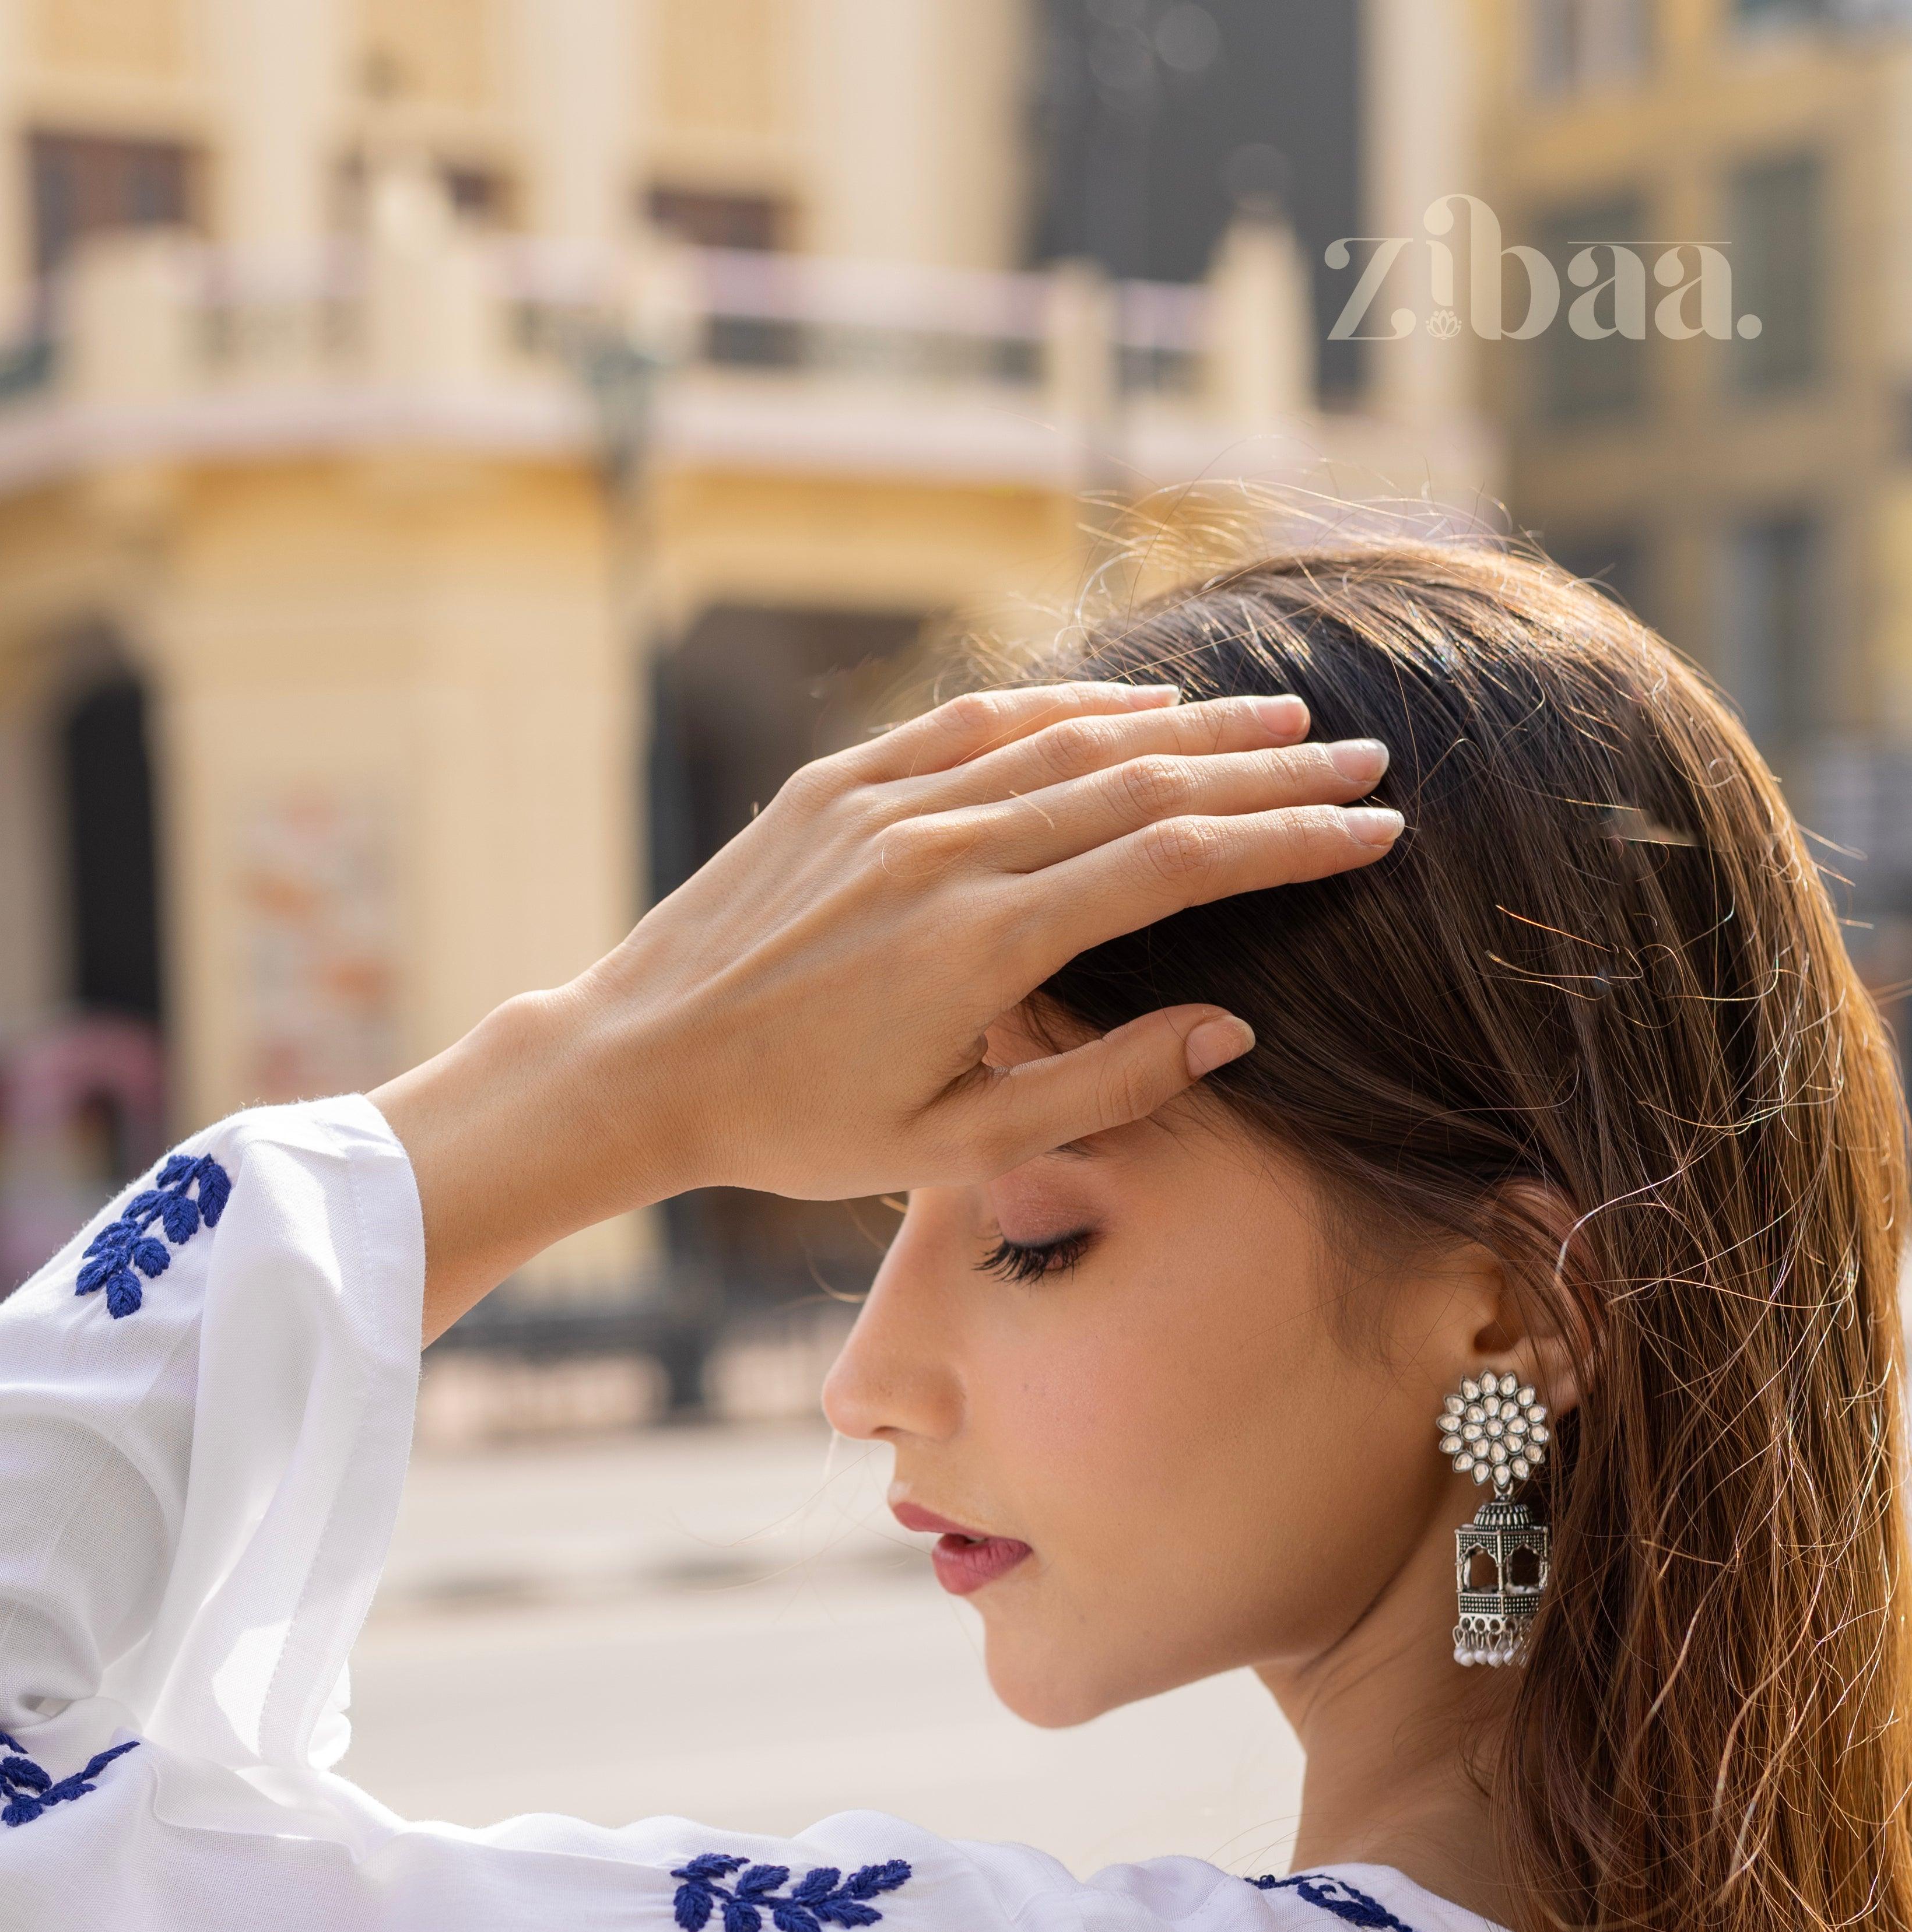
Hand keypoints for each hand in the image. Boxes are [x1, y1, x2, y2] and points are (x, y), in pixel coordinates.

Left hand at [377, 681, 1401, 1333]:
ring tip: (1279, 727)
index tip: (1372, 831)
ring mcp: (889, 805)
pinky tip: (1134, 707)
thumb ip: (1099, 1087)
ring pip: (1069, 739)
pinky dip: (1067, 707)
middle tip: (1365, 763)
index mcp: (986, 945)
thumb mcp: (953, 1147)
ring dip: (1188, 727)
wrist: (637, 1063)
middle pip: (1146, 786)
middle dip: (1269, 776)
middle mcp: (946, 852)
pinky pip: (976, 723)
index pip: (1178, 866)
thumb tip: (1230, 1030)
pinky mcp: (839, 784)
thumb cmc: (794, 1129)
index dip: (1287, 844)